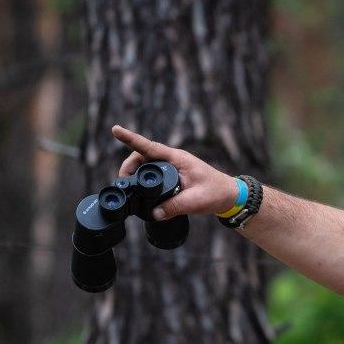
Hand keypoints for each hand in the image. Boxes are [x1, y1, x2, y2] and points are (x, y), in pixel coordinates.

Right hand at [112, 125, 240, 218]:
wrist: (227, 196)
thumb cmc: (215, 193)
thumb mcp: (195, 201)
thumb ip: (175, 207)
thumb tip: (154, 213)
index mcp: (178, 159)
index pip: (150, 147)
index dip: (131, 139)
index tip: (116, 130)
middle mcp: (172, 159)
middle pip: (142, 155)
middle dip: (129, 165)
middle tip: (123, 182)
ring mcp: (172, 167)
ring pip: (146, 164)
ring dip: (134, 173)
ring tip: (128, 187)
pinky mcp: (171, 175)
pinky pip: (152, 173)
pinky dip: (142, 178)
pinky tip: (138, 189)